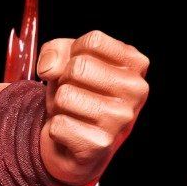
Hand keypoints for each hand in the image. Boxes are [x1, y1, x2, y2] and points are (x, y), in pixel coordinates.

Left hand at [35, 31, 149, 185]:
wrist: (72, 142)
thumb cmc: (76, 94)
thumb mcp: (66, 62)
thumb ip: (56, 50)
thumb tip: (49, 68)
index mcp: (135, 64)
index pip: (93, 41)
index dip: (73, 53)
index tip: (79, 70)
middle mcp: (137, 90)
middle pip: (79, 67)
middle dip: (64, 80)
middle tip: (74, 94)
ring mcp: (122, 119)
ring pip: (65, 96)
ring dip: (59, 105)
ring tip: (73, 112)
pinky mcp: (102, 145)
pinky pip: (59, 125)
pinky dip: (56, 129)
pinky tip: (71, 132)